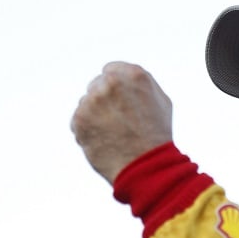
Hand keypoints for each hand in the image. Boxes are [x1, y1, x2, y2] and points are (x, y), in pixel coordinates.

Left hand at [71, 62, 173, 183]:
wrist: (145, 167)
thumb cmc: (156, 136)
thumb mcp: (160, 101)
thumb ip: (138, 84)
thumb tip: (122, 76)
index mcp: (134, 75)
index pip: (110, 70)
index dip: (115, 89)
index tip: (120, 103)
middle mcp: (111, 83)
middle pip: (96, 85)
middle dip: (104, 101)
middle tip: (118, 122)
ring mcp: (92, 100)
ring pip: (87, 103)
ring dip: (95, 116)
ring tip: (114, 134)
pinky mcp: (79, 118)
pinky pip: (78, 120)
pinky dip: (87, 131)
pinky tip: (103, 141)